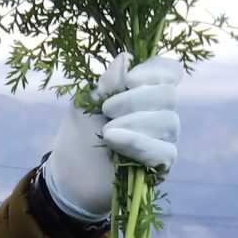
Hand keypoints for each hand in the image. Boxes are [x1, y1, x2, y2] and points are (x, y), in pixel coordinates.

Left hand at [43, 55, 181, 220]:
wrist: (68, 179)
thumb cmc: (77, 137)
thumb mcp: (86, 105)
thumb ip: (108, 83)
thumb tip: (126, 58)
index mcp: (144, 92)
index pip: (169, 72)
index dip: (154, 71)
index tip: (129, 79)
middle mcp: (159, 113)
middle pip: (168, 95)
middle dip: (136, 100)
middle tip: (106, 110)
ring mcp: (163, 140)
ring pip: (168, 122)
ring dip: (136, 123)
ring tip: (106, 132)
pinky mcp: (161, 166)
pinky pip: (165, 151)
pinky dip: (139, 144)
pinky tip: (115, 141)